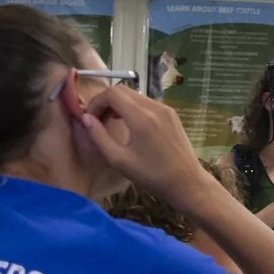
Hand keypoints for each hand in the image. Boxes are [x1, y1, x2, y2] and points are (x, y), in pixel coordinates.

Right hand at [74, 85, 215, 208]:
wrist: (188, 183)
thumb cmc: (152, 176)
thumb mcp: (119, 160)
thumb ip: (99, 136)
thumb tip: (85, 118)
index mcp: (141, 117)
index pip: (112, 93)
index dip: (96, 102)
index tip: (90, 118)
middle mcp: (155, 107)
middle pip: (123, 90)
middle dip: (106, 101)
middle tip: (98, 120)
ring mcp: (166, 109)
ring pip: (135, 95)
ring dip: (119, 104)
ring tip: (111, 122)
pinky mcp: (172, 115)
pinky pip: (147, 103)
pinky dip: (133, 108)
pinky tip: (129, 125)